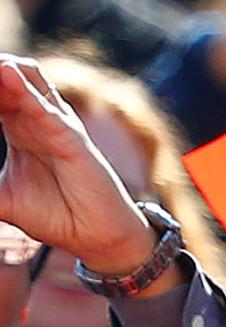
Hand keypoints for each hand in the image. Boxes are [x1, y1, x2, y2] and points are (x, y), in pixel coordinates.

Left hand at [0, 56, 160, 276]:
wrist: (94, 237)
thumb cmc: (54, 216)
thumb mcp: (3, 199)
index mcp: (16, 127)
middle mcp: (35, 119)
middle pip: (5, 76)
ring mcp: (55, 124)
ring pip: (26, 79)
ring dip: (3, 69)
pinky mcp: (73, 138)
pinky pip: (46, 109)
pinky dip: (25, 92)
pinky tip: (6, 75)